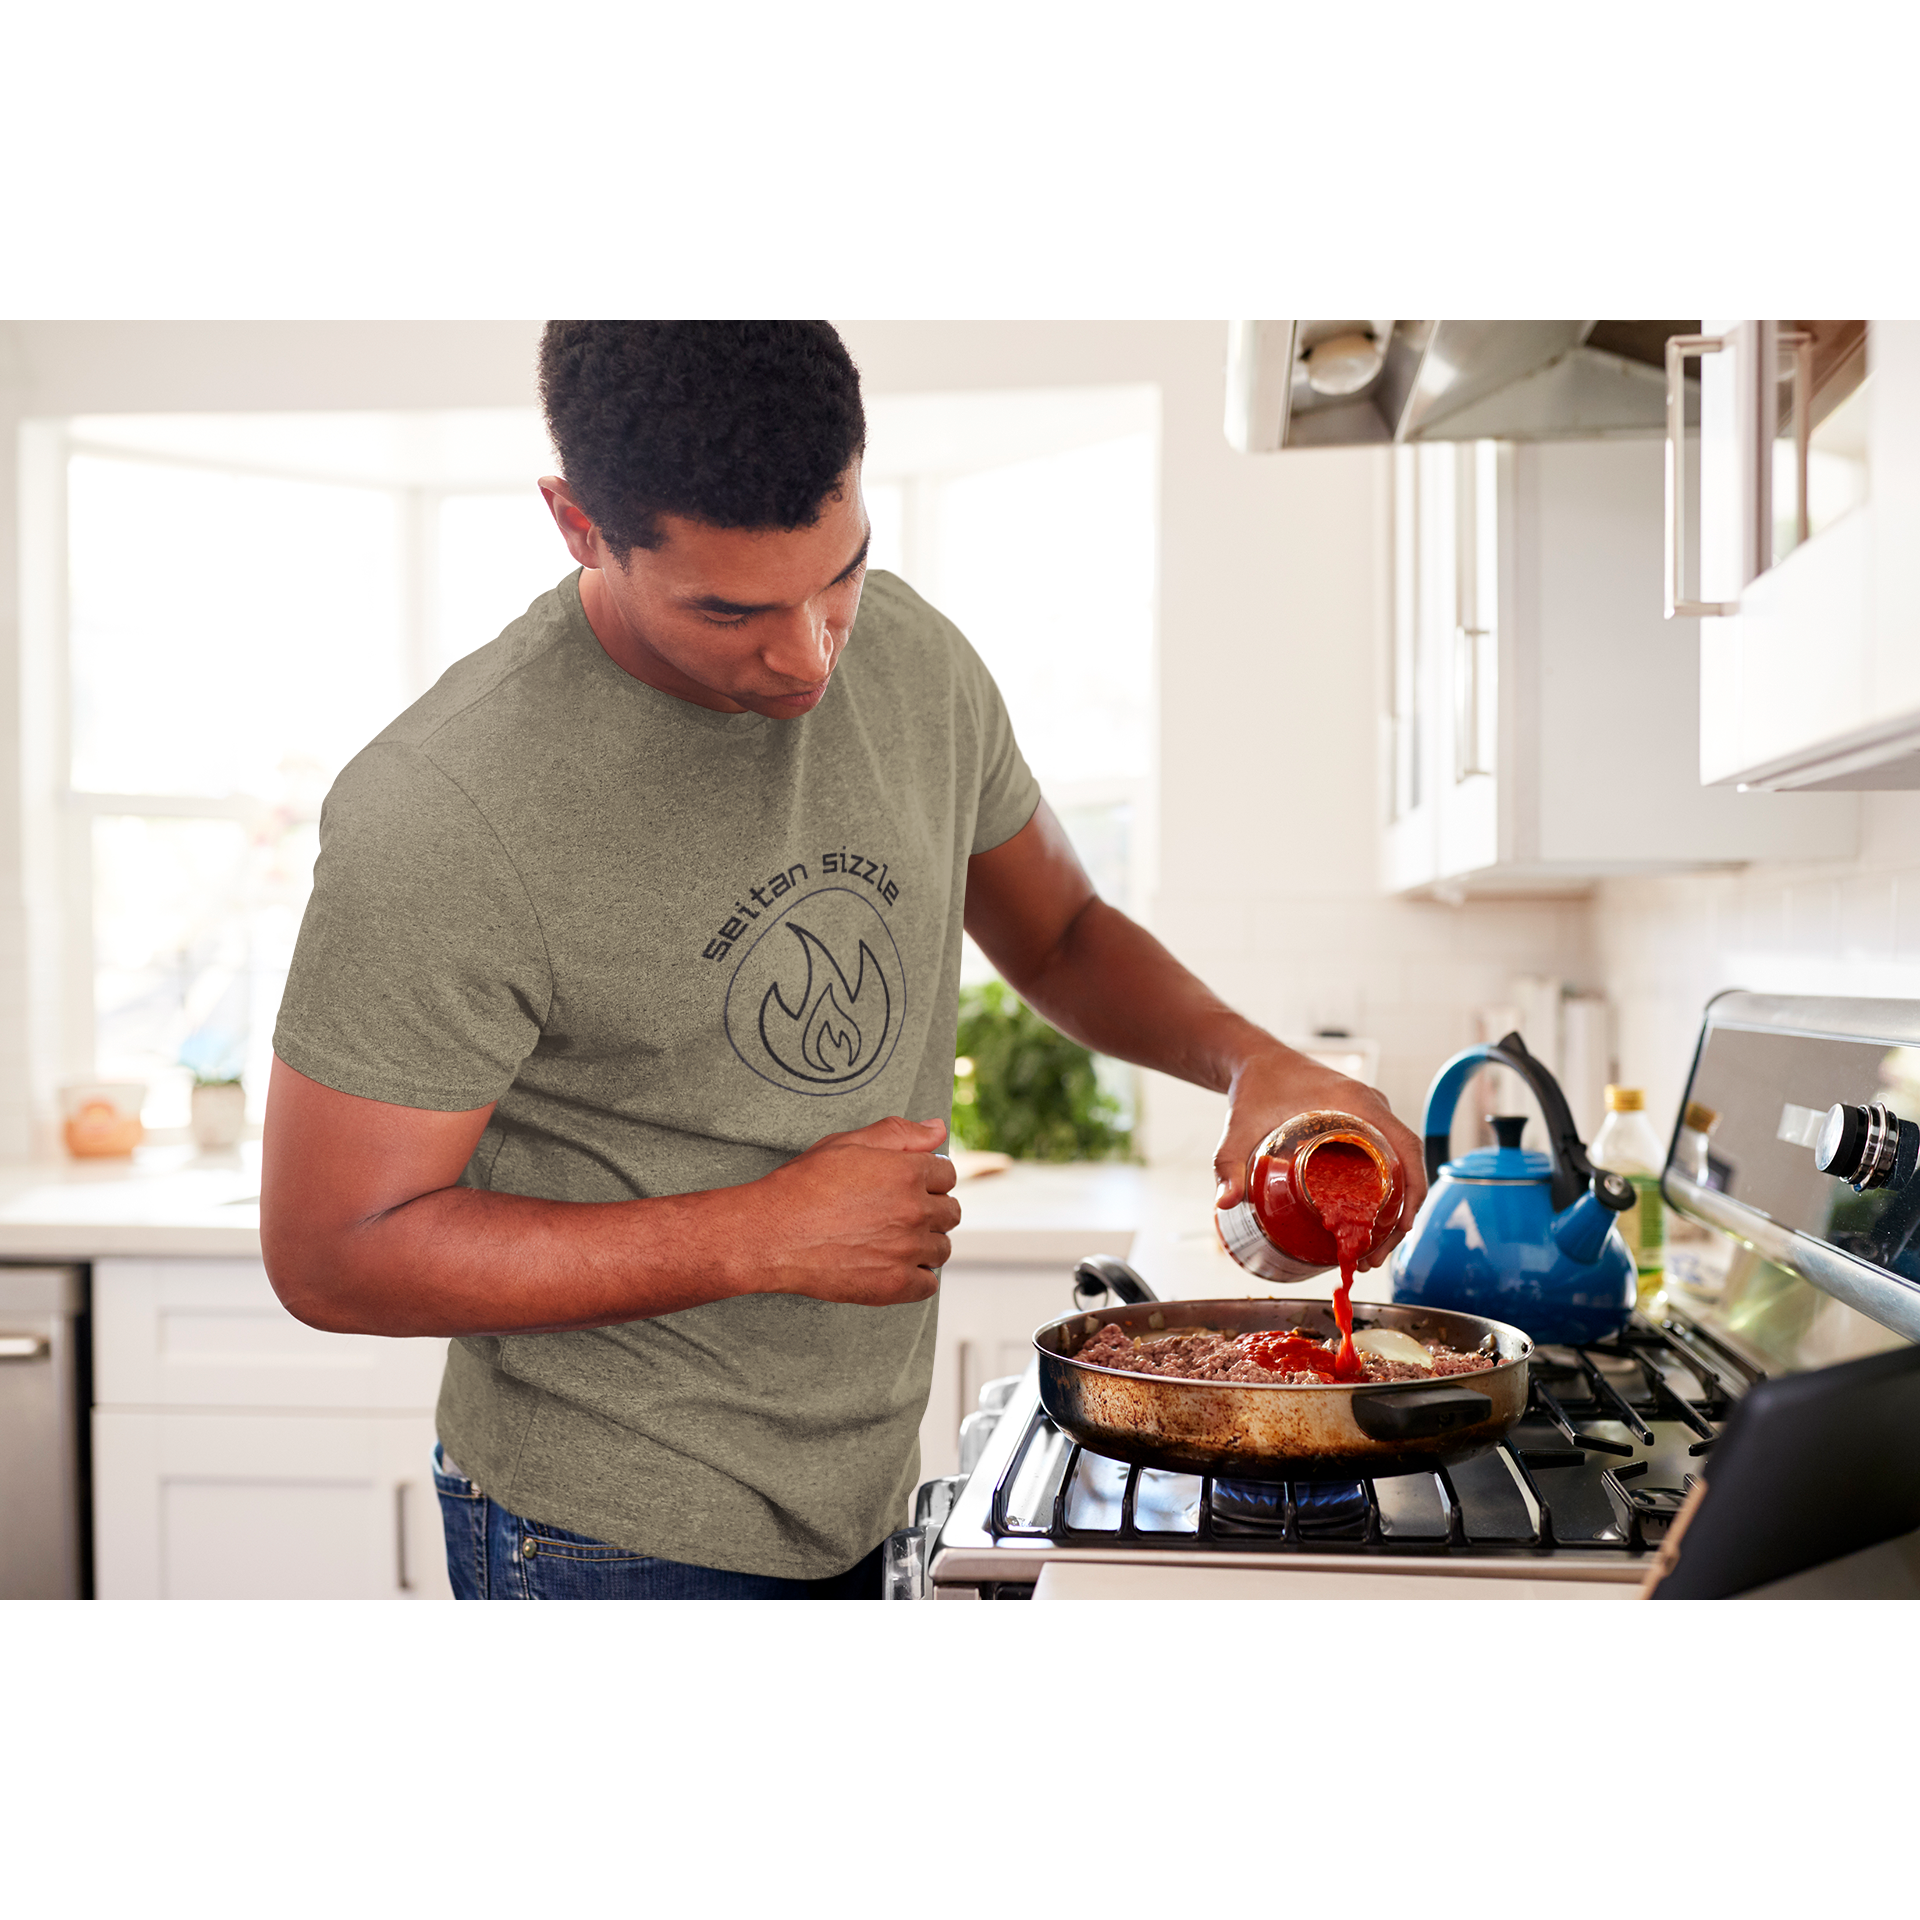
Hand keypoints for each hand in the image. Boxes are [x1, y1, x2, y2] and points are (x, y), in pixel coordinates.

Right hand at [744, 1116, 960, 1305]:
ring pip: (942, 1248)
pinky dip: (916, 1277)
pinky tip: (891, 1265)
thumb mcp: (848, 1143)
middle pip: (950, 1212)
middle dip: (931, 1210)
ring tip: (891, 1239)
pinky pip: (929, 1284)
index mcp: (908, 1172)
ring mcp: (907, 1250)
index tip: (910, 1186)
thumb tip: (938, 1128)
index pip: (947, 1175)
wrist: (770, 1234)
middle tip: (897, 1213)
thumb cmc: (803, 1186)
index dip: (928, 1178)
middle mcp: (914, 1211)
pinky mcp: (895, 1284)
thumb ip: (899, 1133)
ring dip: (925, 1244)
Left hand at [1211, 1048, 1427, 1267]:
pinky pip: (1386, 1157)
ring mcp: (1369, 1114)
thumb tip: (1225, 1203)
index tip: (1400, 1229)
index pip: (1405, 1146)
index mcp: (1357, 1102)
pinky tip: (1366, 1223)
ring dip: (1395, 1207)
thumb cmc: (1255, 1085)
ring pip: (1399, 1164)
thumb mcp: (1241, 1125)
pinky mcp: (1362, 1123)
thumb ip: (1229, 1162)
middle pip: (1407, 1164)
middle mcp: (1371, 1107)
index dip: (1412, 1190)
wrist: (1255, 1060)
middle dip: (1401, 1214)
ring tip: (1369, 1250)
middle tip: (1374, 1256)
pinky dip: (1385, 1191)